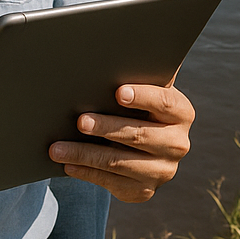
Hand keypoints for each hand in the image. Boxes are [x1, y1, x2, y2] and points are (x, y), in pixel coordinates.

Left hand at [48, 83, 193, 202]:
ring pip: (120, 163)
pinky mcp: (144, 191)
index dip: (142, 97)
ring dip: (85, 154)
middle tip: (80, 121)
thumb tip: (122, 47)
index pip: (164, 103)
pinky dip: (86, 173)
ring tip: (58, 148)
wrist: (140, 146)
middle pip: (139, 135)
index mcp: (181, 113)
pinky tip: (68, 164)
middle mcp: (177, 144)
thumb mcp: (143, 90)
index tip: (118, 92)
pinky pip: (111, 182)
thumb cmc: (135, 107)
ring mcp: (162, 171)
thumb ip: (140, 73)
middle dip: (107, 128)